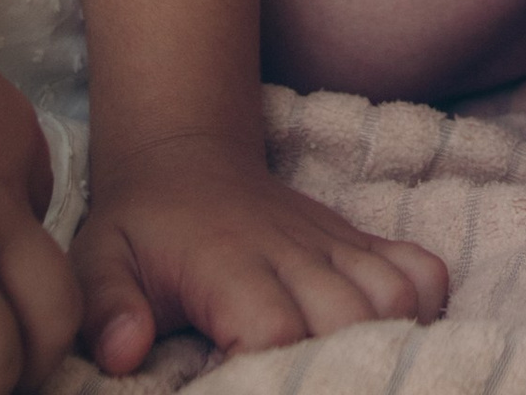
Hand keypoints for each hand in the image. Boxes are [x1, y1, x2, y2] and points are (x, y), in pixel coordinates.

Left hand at [74, 127, 448, 376]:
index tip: (254, 391)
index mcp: (227, 263)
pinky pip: (421, 267)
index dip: (273, 373)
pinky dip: (426, 305)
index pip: (274, 328)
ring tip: (356, 376)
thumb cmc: (142, 225)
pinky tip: (396, 337)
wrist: (185, 155)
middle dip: (340, 369)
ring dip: (389, 341)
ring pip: (396, 295)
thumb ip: (106, 307)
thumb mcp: (100, 259)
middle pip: (349, 318)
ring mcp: (332, 243)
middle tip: (309, 388)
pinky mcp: (356, 241)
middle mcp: (291, 251)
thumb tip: (124, 352)